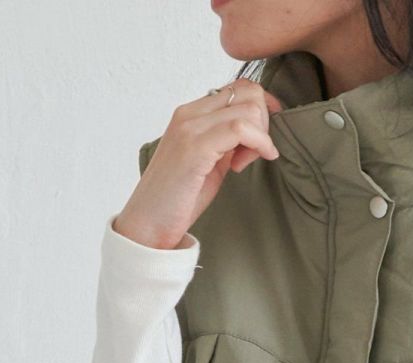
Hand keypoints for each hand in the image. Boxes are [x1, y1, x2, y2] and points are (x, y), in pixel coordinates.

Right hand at [113, 80, 283, 250]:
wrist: (147, 223)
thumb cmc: (177, 200)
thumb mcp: (208, 164)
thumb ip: (226, 145)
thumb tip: (253, 136)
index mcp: (190, 114)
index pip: (238, 88)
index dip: (261, 109)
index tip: (263, 139)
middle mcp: (189, 114)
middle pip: (248, 92)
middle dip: (264, 123)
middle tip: (256, 154)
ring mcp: (191, 128)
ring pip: (248, 108)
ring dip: (261, 137)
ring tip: (246, 163)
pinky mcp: (196, 147)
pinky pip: (241, 129)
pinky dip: (258, 145)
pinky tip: (245, 165)